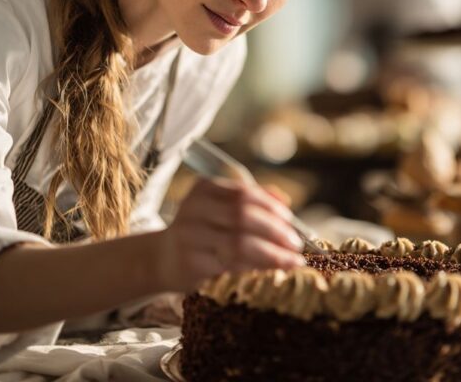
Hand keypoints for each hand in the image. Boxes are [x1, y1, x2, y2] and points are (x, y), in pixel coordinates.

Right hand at [157, 177, 304, 291]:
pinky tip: (271, 273)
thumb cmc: (203, 231)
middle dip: (276, 231)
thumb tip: (286, 201)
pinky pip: (231, 266)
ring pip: (239, 244)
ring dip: (272, 254)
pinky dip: (256, 270)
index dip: (272, 207)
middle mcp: (194, 209)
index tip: (291, 222)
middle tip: (296, 245)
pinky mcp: (191, 263)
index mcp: (204, 189)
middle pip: (243, 216)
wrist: (163, 259)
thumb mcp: (221, 208)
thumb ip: (252, 201)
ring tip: (291, 262)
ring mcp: (190, 237)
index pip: (244, 193)